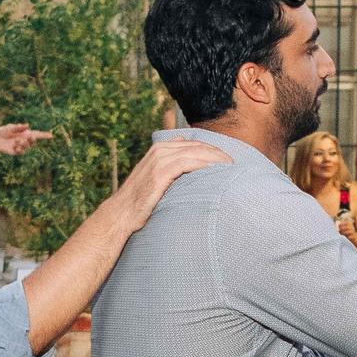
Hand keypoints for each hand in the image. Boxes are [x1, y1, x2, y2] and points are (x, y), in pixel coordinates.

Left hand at [0, 123, 51, 156]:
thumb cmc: (4, 131)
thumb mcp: (10, 127)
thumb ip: (18, 127)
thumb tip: (27, 126)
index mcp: (26, 133)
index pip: (37, 134)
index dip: (44, 135)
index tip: (51, 135)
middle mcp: (25, 140)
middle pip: (34, 141)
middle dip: (33, 139)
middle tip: (30, 136)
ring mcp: (22, 146)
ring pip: (27, 146)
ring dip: (23, 143)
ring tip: (16, 141)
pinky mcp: (17, 152)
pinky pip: (21, 151)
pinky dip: (18, 148)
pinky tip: (14, 146)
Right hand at [109, 140, 229, 230]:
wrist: (122, 212)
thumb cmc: (141, 198)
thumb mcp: (155, 175)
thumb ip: (169, 161)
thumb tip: (182, 145)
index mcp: (161, 148)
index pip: (194, 144)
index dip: (213, 150)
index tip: (228, 160)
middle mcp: (160, 150)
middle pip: (197, 146)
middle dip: (217, 153)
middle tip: (233, 163)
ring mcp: (159, 160)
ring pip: (194, 152)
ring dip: (214, 158)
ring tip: (228, 166)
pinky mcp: (159, 173)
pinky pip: (185, 163)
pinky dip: (201, 164)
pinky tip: (213, 169)